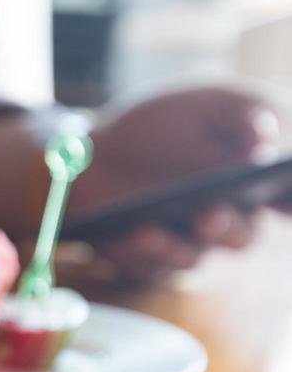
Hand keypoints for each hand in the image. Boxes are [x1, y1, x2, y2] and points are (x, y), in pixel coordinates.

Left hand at [69, 86, 283, 284]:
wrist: (98, 153)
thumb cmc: (164, 125)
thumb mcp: (208, 104)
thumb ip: (243, 115)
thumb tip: (262, 141)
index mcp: (255, 181)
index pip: (285, 200)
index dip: (288, 202)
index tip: (285, 203)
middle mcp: (229, 220)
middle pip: (242, 236)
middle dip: (226, 226)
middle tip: (208, 214)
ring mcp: (188, 244)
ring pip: (190, 257)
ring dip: (170, 246)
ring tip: (147, 229)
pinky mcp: (149, 261)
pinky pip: (145, 266)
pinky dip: (133, 252)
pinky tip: (122, 236)